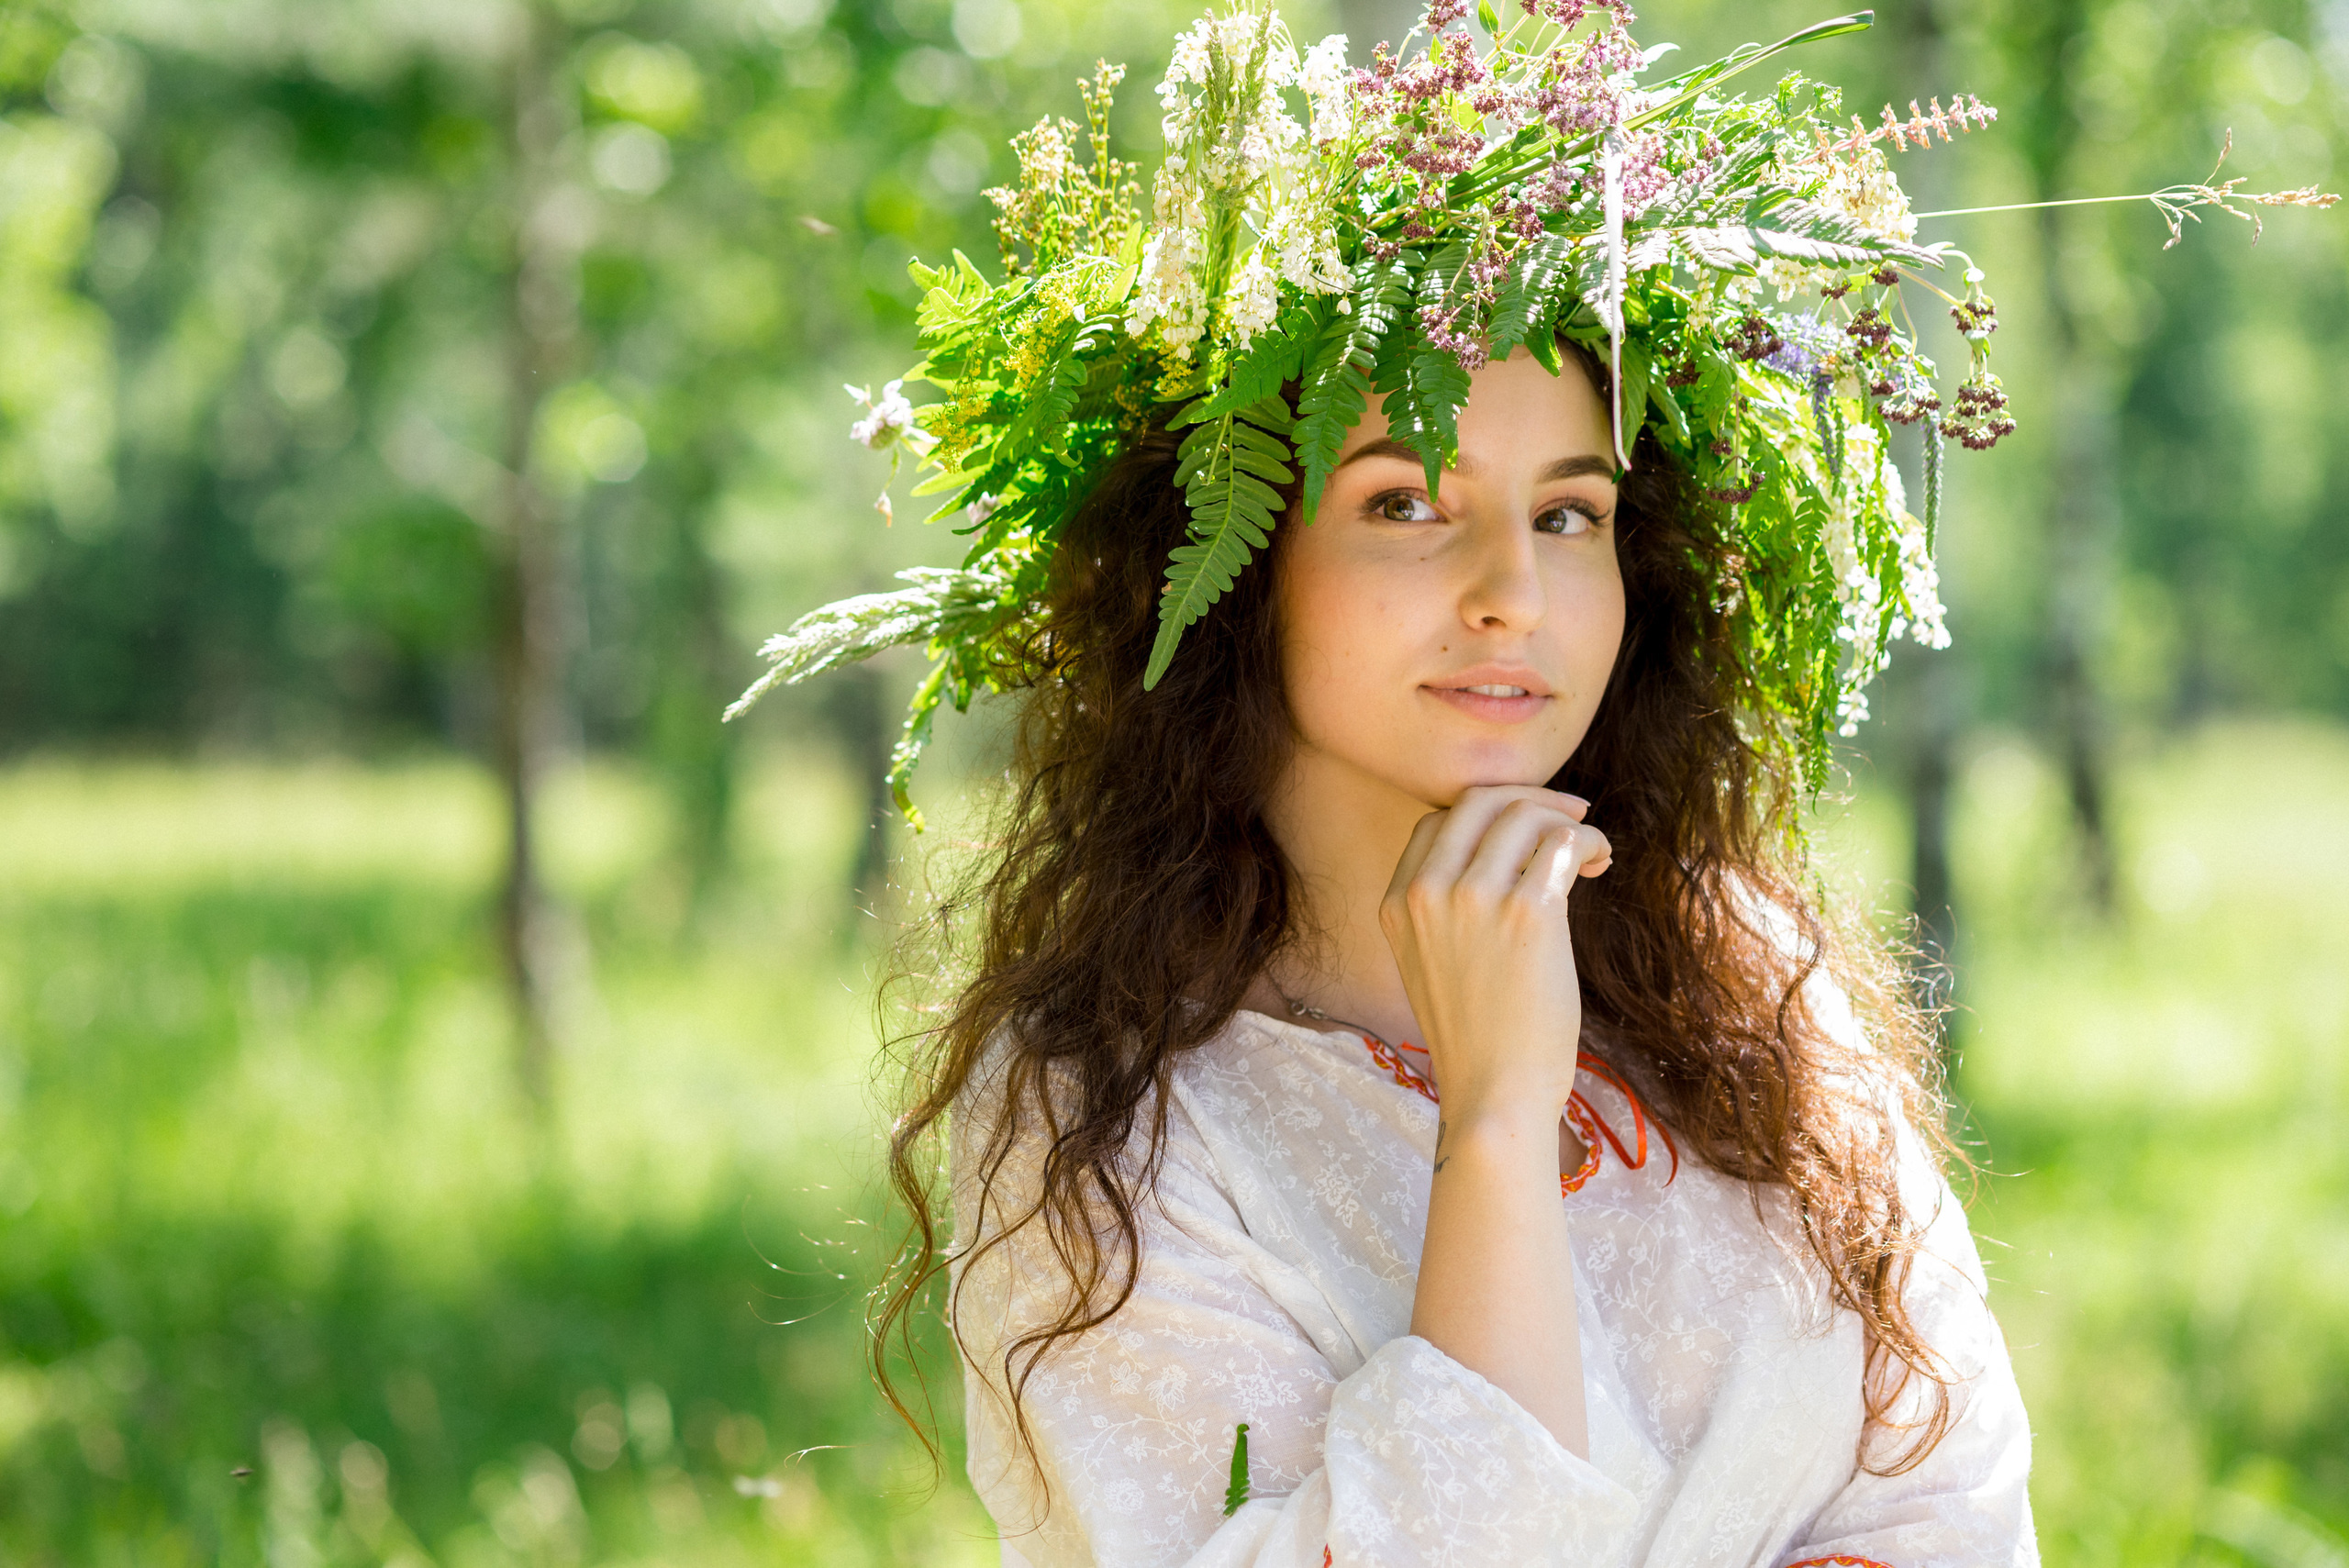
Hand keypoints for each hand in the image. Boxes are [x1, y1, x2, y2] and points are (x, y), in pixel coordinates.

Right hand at [1377, 785, 1610, 1120]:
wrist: (1494, 1094)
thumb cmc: (1476, 1038)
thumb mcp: (1430, 964)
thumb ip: (1445, 909)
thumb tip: (1506, 854)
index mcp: (1396, 904)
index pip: (1437, 822)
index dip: (1489, 815)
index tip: (1526, 830)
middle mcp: (1427, 892)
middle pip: (1477, 802)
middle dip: (1531, 798)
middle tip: (1571, 816)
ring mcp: (1473, 898)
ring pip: (1526, 815)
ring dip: (1569, 823)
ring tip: (1593, 854)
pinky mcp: (1526, 912)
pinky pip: (1563, 843)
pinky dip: (1589, 842)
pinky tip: (1599, 864)